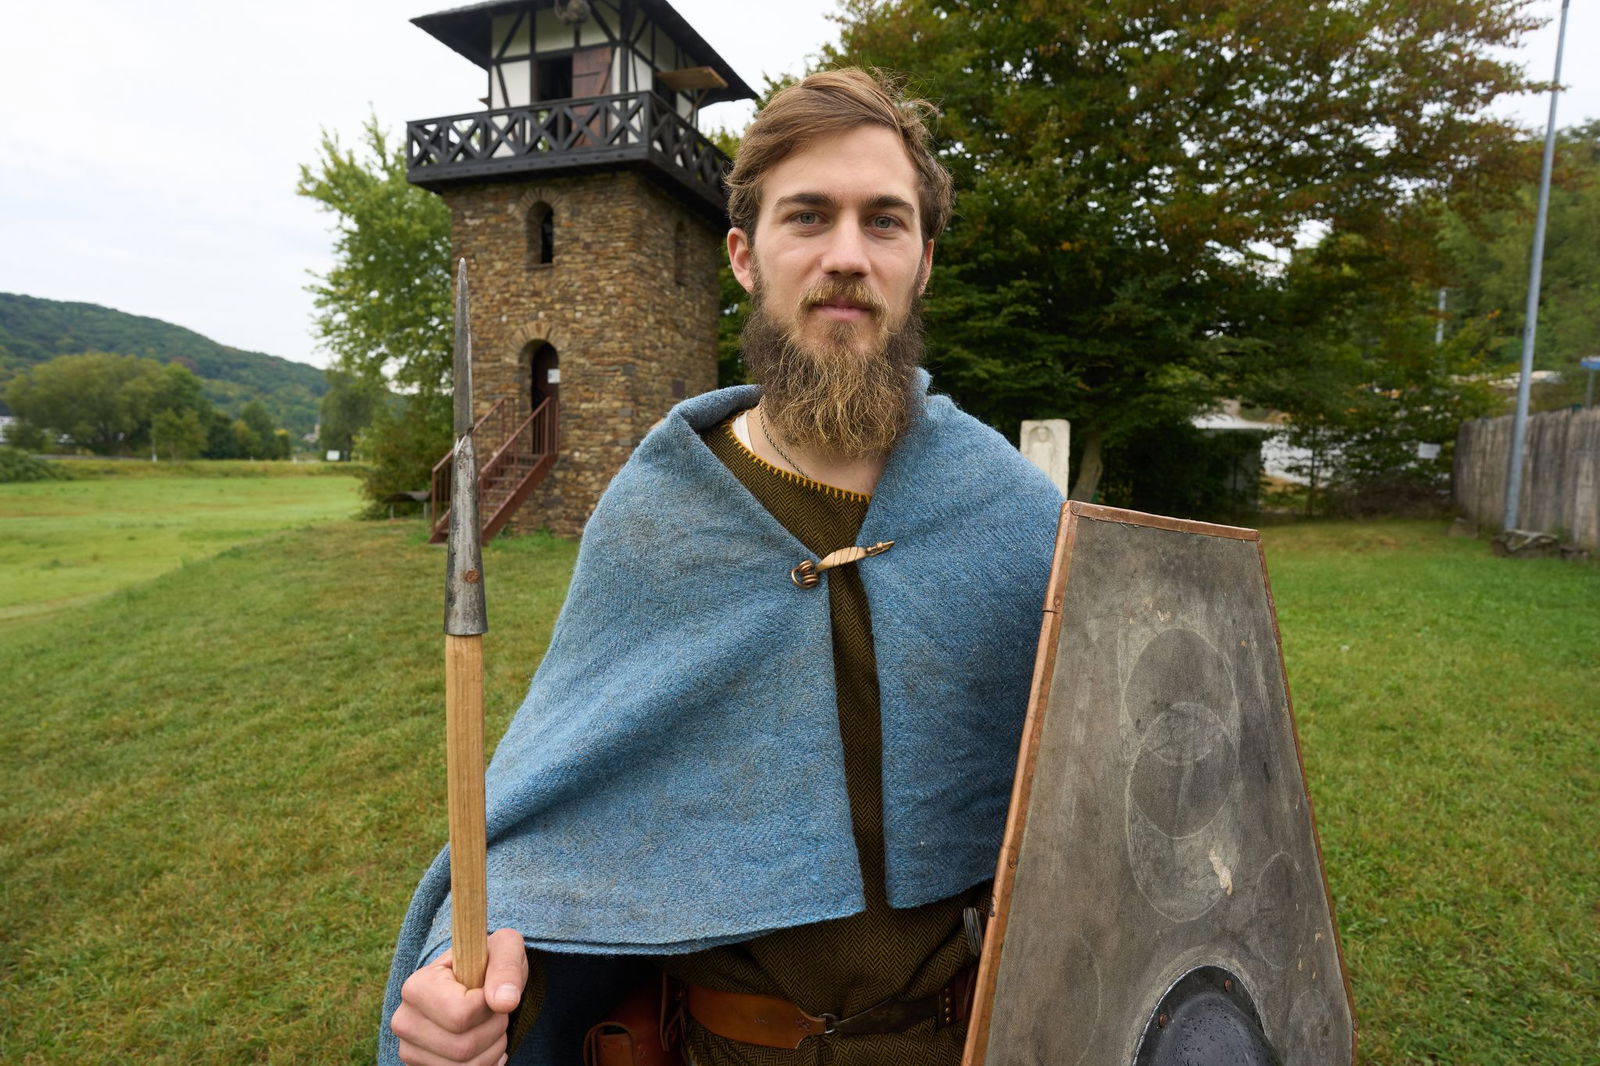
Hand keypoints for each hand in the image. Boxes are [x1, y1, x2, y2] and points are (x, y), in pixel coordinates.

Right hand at [392, 928, 527, 1065]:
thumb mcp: (504, 949)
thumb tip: (505, 1002)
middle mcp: (404, 1020)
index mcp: (416, 986)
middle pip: (463, 1046)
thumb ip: (506, 968)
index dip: (489, 1006)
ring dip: (493, 1048)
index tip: (490, 990)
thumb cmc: (488, 962)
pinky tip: (486, 1046)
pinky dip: (485, 1064)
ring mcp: (409, 1049)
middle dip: (495, 1028)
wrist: (475, 985)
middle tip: (495, 1010)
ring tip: (491, 1025)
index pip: (461, 1014)